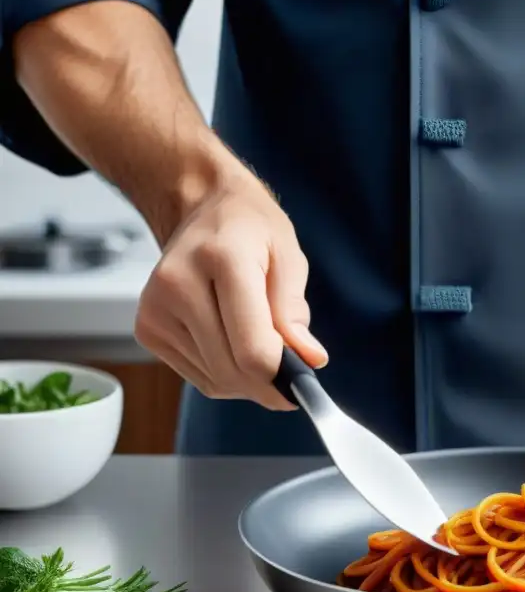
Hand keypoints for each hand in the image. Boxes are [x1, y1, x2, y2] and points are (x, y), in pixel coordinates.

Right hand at [134, 177, 327, 409]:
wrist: (202, 210)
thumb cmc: (252, 231)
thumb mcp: (288, 257)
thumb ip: (295, 311)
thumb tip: (309, 359)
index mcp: (221, 259)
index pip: (252, 347)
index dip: (283, 375)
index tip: (302, 380)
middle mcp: (178, 284)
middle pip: (232, 370)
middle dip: (268, 381)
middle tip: (290, 369)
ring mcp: (155, 309)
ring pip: (215, 380)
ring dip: (247, 380)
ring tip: (259, 344)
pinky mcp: (147, 329)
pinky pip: (198, 378)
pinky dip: (225, 374)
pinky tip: (232, 345)